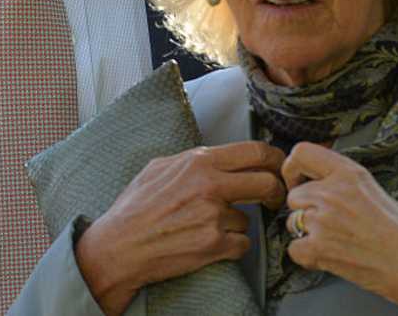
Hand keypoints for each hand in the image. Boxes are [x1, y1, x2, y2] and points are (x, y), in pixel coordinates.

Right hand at [75, 142, 285, 315]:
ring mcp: (214, 217)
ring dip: (235, 224)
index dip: (275, 159)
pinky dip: (230, 246)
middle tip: (272, 199)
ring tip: (206, 227)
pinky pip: (242, 244)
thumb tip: (220, 158)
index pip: (255, 151)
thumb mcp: (159, 167)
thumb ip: (192, 161)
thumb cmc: (135, 207)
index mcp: (198, 161)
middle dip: (275, 192)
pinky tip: (208, 243)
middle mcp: (210, 185)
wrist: (120, 245)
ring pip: (249, 219)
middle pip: (267, 182)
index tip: (277, 168)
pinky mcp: (215, 245)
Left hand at [283, 142, 397, 314]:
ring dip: (307, 233)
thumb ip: (345, 183)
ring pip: (292, 222)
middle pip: (294, 195)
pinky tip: (329, 257)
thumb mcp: (375, 189)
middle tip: (329, 222)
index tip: (300, 179)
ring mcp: (322, 221)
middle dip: (306, 209)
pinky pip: (294, 249)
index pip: (301, 152)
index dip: (295, 168)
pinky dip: (307, 256)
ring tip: (337, 242)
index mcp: (348, 173)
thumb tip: (324, 183)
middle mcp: (331, 193)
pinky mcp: (319, 249)